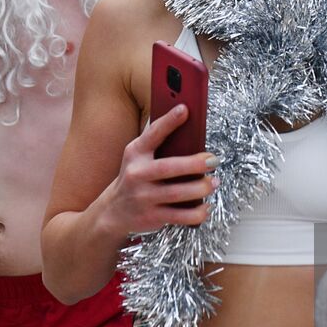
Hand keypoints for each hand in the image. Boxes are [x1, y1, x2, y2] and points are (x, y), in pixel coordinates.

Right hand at [101, 104, 217, 233]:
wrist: (113, 211)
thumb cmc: (135, 177)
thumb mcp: (138, 156)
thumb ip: (158, 142)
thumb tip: (189, 124)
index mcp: (135, 153)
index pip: (152, 134)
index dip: (168, 121)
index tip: (185, 109)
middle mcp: (137, 175)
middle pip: (169, 168)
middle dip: (195, 164)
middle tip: (214, 160)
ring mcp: (143, 198)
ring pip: (178, 194)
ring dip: (201, 188)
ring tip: (214, 182)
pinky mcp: (152, 217)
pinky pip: (181, 216)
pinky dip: (198, 212)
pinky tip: (206, 205)